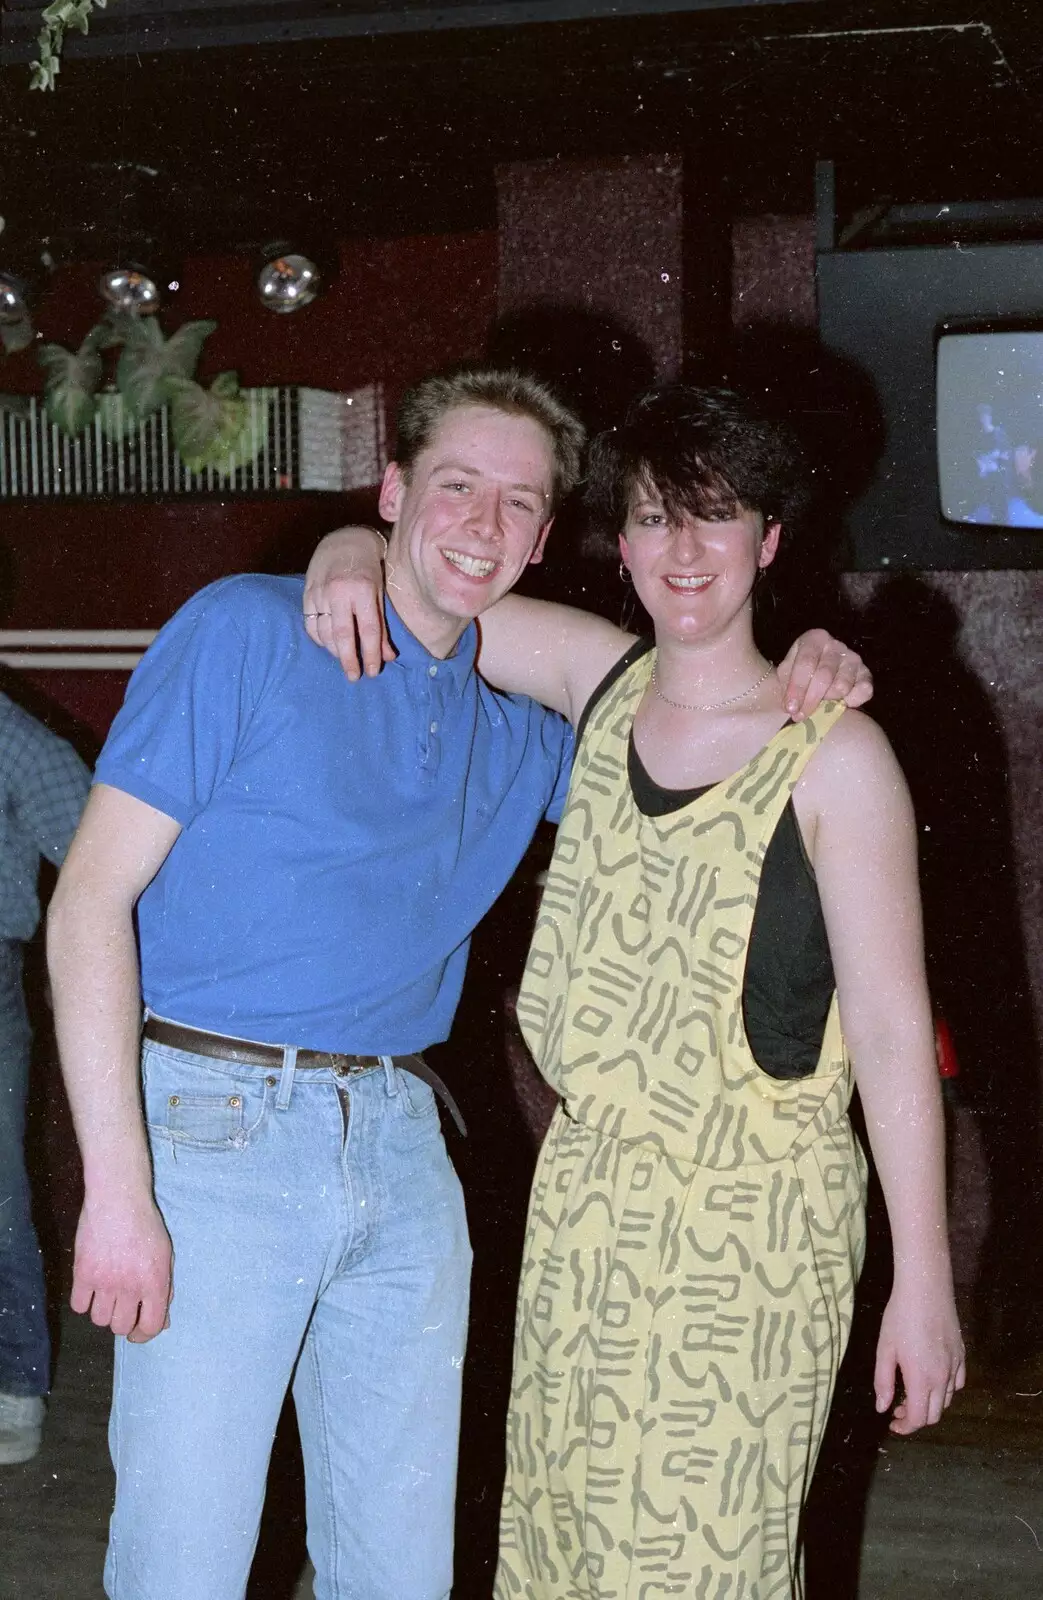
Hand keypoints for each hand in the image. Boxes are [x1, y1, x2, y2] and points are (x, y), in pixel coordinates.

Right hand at [71, 1191, 172, 1342]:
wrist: (118, 1199)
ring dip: (102, 1311)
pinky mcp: (82, 1273)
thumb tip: (164, 1322)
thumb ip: (165, 1290)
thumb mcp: (165, 1255)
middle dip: (123, 1320)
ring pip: (99, 1320)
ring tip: (106, 1294)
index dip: (144, 1334)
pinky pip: (78, 1306)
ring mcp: (105, 1281)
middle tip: (122, 1305)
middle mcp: (131, 1286)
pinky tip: (89, 1287)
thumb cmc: (145, 1225)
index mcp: (156, 1281)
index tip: (138, 1330)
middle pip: (121, 1327)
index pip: (152, 1326)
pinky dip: (83, 1301)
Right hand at [302, 527, 395, 680]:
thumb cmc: (369, 569)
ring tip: (345, 660)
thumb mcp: (381, 594)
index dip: (370, 654)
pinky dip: (320, 639)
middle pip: (343, 635)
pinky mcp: (307, 593)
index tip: (372, 672)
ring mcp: (320, 592)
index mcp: (364, 590)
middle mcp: (340, 591)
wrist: (344, 541)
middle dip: (349, 660)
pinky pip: (310, 624)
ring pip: (324, 632)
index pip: (368, 629)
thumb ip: (382, 626)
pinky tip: (329, 644)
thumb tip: (388, 657)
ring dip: (335, 651)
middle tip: (354, 677)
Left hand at [777, 629, 872, 719]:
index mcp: (814, 639)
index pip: (806, 663)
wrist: (817, 678)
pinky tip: (840, 704)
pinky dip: (851, 702)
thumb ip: (785, 684)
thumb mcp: (786, 673)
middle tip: (800, 716)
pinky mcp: (866, 674)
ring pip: (842, 686)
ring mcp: (854, 658)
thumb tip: (792, 706)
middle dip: (810, 700)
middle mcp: (836, 645)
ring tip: (819, 706)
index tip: (791, 708)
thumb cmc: (798, 675)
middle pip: (824, 676)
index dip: (797, 688)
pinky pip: (863, 691)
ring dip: (829, 701)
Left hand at [874, 1284, 965, 1434]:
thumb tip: (882, 1408)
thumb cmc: (900, 1317)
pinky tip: (931, 1379)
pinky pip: (957, 1383)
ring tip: (911, 1393)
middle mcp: (942, 1378)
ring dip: (930, 1405)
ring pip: (947, 1400)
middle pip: (934, 1415)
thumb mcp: (884, 1349)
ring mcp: (955, 1367)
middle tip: (897, 1408)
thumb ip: (883, 1381)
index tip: (892, 1423)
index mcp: (921, 1379)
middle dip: (915, 1419)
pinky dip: (945, 1390)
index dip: (905, 1427)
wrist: (926, 1289)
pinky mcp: (962, 1355)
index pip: (918, 1419)